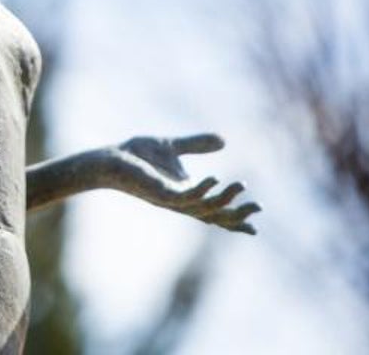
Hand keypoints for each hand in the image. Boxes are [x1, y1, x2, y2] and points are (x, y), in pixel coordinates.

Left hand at [107, 134, 260, 234]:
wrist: (110, 158)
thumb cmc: (137, 154)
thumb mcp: (173, 147)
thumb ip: (197, 144)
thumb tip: (224, 140)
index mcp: (186, 193)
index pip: (214, 212)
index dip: (233, 220)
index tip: (255, 228)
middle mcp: (181, 201)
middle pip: (214, 217)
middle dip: (236, 215)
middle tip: (258, 207)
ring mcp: (171, 200)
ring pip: (204, 208)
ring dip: (224, 199)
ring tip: (241, 185)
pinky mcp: (160, 193)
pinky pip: (185, 197)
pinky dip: (202, 190)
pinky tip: (215, 179)